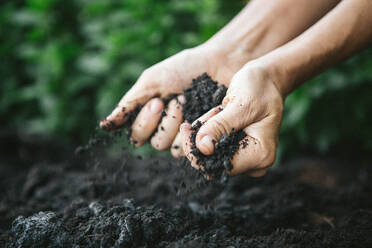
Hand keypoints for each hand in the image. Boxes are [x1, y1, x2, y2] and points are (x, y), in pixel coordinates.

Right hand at [100, 44, 245, 156]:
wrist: (218, 64)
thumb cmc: (184, 69)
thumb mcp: (152, 81)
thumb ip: (130, 103)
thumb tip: (105, 126)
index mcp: (148, 115)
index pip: (136, 134)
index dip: (145, 122)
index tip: (158, 101)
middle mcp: (162, 127)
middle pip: (153, 143)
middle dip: (162, 122)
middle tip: (176, 100)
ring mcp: (182, 133)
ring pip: (168, 147)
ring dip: (177, 124)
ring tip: (189, 102)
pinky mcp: (200, 137)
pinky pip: (188, 147)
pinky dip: (193, 130)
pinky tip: (202, 113)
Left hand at [180, 64, 283, 176]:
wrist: (268, 80)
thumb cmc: (259, 87)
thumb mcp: (240, 104)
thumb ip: (220, 126)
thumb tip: (202, 148)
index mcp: (261, 155)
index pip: (219, 166)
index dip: (196, 151)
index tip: (185, 127)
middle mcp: (255, 164)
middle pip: (212, 163)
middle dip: (202, 138)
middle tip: (209, 113)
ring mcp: (247, 160)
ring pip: (210, 155)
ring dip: (206, 131)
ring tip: (219, 109)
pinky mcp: (238, 152)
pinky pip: (213, 147)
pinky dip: (209, 131)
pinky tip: (217, 114)